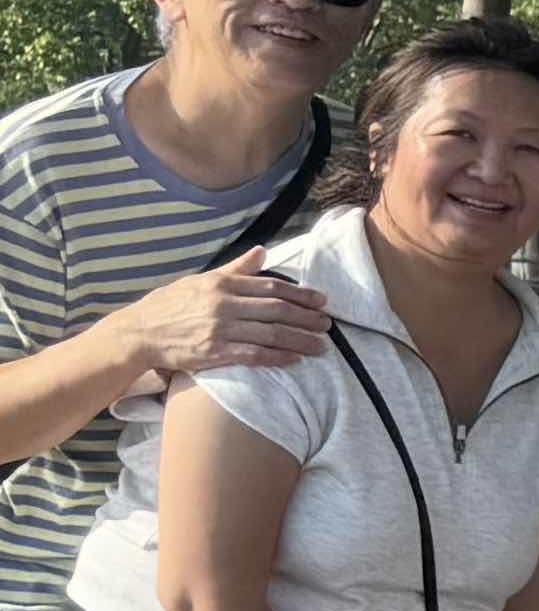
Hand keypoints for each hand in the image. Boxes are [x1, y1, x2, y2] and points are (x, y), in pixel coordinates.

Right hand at [103, 260, 331, 389]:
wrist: (138, 333)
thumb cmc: (169, 305)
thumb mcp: (200, 281)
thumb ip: (235, 269)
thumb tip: (262, 251)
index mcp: (222, 284)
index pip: (272, 287)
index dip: (301, 295)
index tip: (322, 301)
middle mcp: (224, 304)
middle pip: (277, 310)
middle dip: (307, 318)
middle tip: (328, 325)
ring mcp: (220, 329)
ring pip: (271, 333)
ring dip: (300, 339)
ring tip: (321, 345)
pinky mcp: (214, 352)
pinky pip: (254, 355)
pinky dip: (278, 357)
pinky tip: (295, 359)